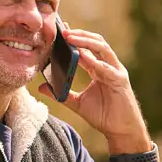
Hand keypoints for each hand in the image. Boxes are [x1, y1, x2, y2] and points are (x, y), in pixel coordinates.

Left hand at [38, 25, 146, 145]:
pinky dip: (94, 61)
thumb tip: (41, 87)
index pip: (86, 48)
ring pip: (102, 49)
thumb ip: (60, 94)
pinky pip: (107, 68)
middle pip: (95, 43)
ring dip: (85, 41)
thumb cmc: (103, 115)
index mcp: (98, 68)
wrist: (120, 131)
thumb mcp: (77, 103)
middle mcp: (108, 66)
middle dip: (79, 35)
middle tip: (62, 30)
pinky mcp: (121, 81)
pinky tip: (82, 56)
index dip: (74, 38)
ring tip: (70, 37)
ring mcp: (116, 72)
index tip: (60, 30)